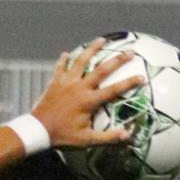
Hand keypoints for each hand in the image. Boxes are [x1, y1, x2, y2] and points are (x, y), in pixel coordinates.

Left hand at [30, 36, 144, 147]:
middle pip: (101, 69)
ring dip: (92, 49)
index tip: (142, 77)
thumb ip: (108, 137)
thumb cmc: (63, 136)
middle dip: (117, 60)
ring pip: (80, 61)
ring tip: (101, 40)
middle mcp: (79, 87)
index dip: (129, 83)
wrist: (37, 130)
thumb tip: (128, 135)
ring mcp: (66, 82)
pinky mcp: (54, 82)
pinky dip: (63, 60)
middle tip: (130, 52)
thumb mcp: (87, 140)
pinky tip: (66, 54)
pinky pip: (60, 67)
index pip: (114, 89)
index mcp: (89, 101)